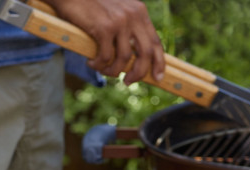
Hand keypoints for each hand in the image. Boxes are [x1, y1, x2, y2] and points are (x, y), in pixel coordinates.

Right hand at [45, 0, 164, 83]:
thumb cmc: (91, 4)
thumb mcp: (117, 11)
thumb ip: (129, 28)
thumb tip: (135, 57)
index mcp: (139, 12)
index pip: (155, 42)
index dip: (159, 62)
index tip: (157, 77)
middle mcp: (133, 16)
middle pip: (145, 54)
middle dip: (139, 73)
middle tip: (128, 82)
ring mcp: (119, 21)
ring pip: (124, 58)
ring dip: (113, 70)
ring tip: (103, 70)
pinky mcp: (104, 28)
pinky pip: (105, 56)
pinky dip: (98, 64)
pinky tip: (91, 63)